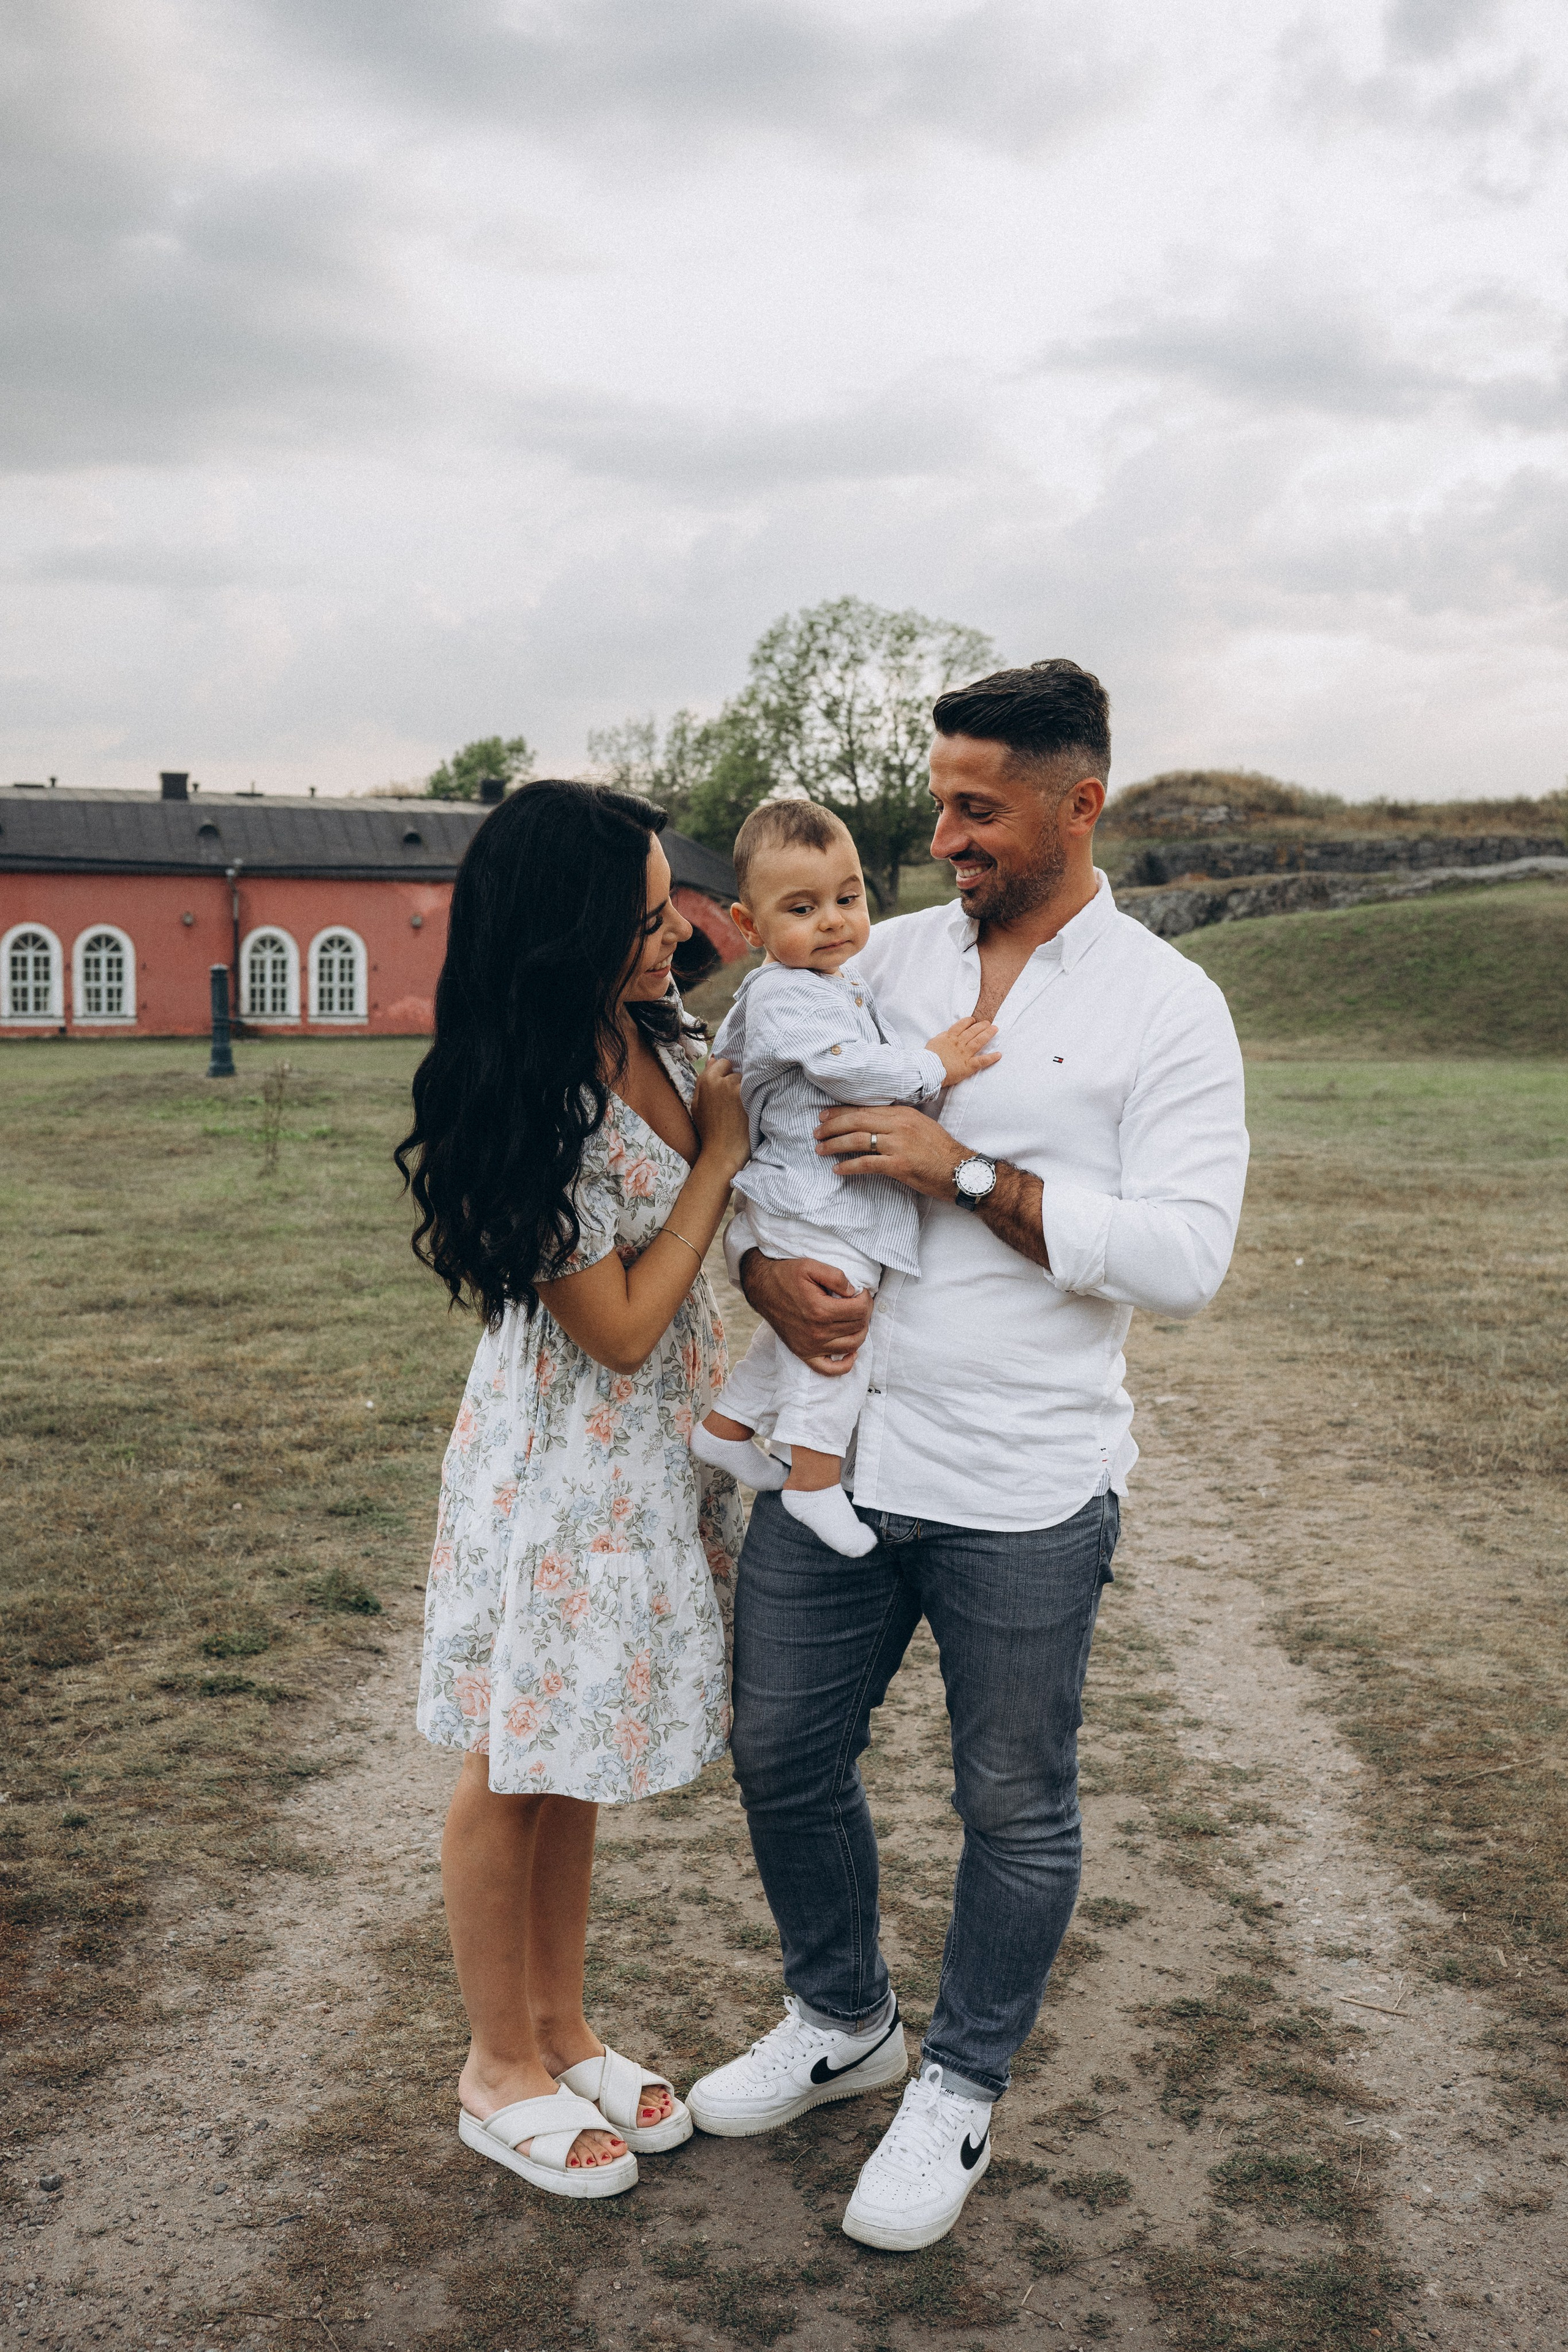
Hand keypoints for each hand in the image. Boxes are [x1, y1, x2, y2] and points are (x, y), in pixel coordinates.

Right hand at [691, 1055, 749, 1178]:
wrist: (722, 1153)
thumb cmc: (709, 1131)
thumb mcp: (698, 1105)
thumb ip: (703, 1081)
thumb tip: (713, 1058)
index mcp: (706, 1080)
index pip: (723, 1062)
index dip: (726, 1076)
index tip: (727, 1091)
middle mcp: (720, 1080)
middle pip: (737, 1072)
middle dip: (737, 1083)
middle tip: (734, 1104)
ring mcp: (736, 1088)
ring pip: (747, 1080)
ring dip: (747, 1090)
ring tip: (743, 1109)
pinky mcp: (749, 1097)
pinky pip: (757, 1088)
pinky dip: (756, 1097)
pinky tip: (752, 1109)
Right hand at [738, 1251, 873, 1376]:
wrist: (762, 1288)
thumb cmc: (787, 1275)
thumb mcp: (811, 1266)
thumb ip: (836, 1276)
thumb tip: (854, 1291)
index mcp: (820, 1310)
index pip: (860, 1310)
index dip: (866, 1299)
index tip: (861, 1292)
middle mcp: (817, 1332)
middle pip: (858, 1327)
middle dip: (864, 1312)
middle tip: (858, 1302)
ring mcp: (810, 1346)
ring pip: (852, 1345)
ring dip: (860, 1331)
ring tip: (854, 1318)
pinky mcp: (804, 1353)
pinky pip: (830, 1370)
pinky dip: (845, 1364)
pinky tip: (851, 1351)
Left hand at [815, 1102, 967, 1201]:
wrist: (959, 1170)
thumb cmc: (940, 1151)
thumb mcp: (920, 1126)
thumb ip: (897, 1122)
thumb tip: (872, 1123)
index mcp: (903, 1113)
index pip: (865, 1108)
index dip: (841, 1111)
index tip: (825, 1115)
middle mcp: (899, 1124)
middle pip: (857, 1120)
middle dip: (833, 1125)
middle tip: (817, 1131)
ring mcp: (898, 1144)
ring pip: (857, 1139)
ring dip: (835, 1144)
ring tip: (820, 1149)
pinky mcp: (898, 1164)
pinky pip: (866, 1163)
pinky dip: (849, 1166)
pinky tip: (837, 1169)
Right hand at [926, 1015, 999, 1087]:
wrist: (928, 1069)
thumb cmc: (928, 1057)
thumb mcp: (933, 1042)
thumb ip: (942, 1037)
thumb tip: (947, 1034)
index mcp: (950, 1038)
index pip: (961, 1025)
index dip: (968, 1021)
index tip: (973, 1020)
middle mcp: (959, 1043)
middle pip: (973, 1031)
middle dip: (982, 1026)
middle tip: (988, 1023)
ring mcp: (965, 1054)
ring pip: (979, 1041)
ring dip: (988, 1034)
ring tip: (995, 1029)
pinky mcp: (969, 1066)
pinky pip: (982, 1061)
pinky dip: (991, 1058)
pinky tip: (999, 1055)